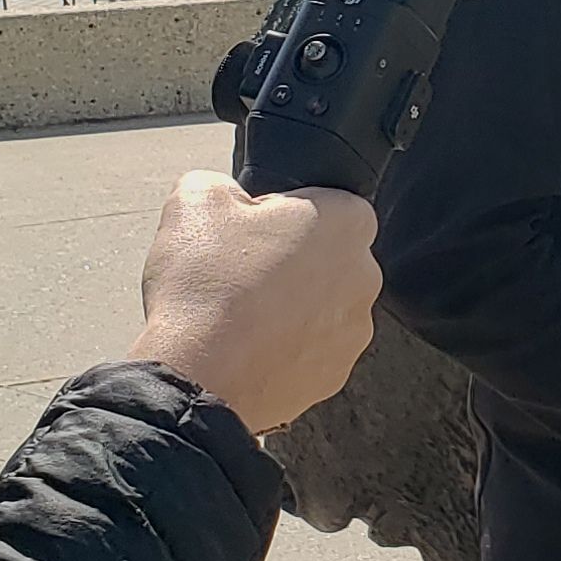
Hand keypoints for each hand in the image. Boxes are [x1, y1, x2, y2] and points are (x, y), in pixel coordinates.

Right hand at [127, 171, 380, 434]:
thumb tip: (229, 197)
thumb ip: (224, 184)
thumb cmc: (206, 284)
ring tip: (238, 315)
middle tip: (240, 273)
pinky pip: (310, 350)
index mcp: (347, 223)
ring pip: (321, 306)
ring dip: (289, 307)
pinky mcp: (333, 375)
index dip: (284, 212)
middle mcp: (365, 276)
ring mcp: (354, 332)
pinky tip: (246, 348)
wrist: (196, 375)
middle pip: (328, 256)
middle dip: (292, 261)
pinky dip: (284, 348)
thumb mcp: (197, 199)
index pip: (328, 202)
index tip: (250, 231)